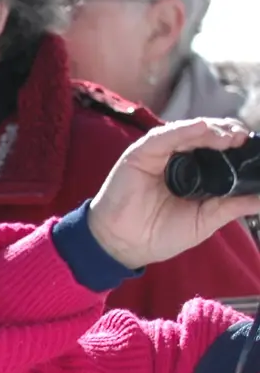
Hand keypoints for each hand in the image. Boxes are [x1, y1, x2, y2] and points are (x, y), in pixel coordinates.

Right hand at [88, 118, 259, 269]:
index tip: (252, 145)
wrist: (124, 245)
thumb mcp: (205, 219)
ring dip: (211, 130)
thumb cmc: (159, 234)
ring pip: (188, 132)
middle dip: (227, 132)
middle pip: (204, 136)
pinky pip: (164, 137)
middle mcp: (175, 159)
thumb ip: (233, 206)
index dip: (234, 144)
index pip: (215, 150)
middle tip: (245, 137)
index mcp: (191, 173)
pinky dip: (183, 130)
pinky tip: (202, 128)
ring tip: (231, 135)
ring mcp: (158, 154)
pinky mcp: (140, 154)